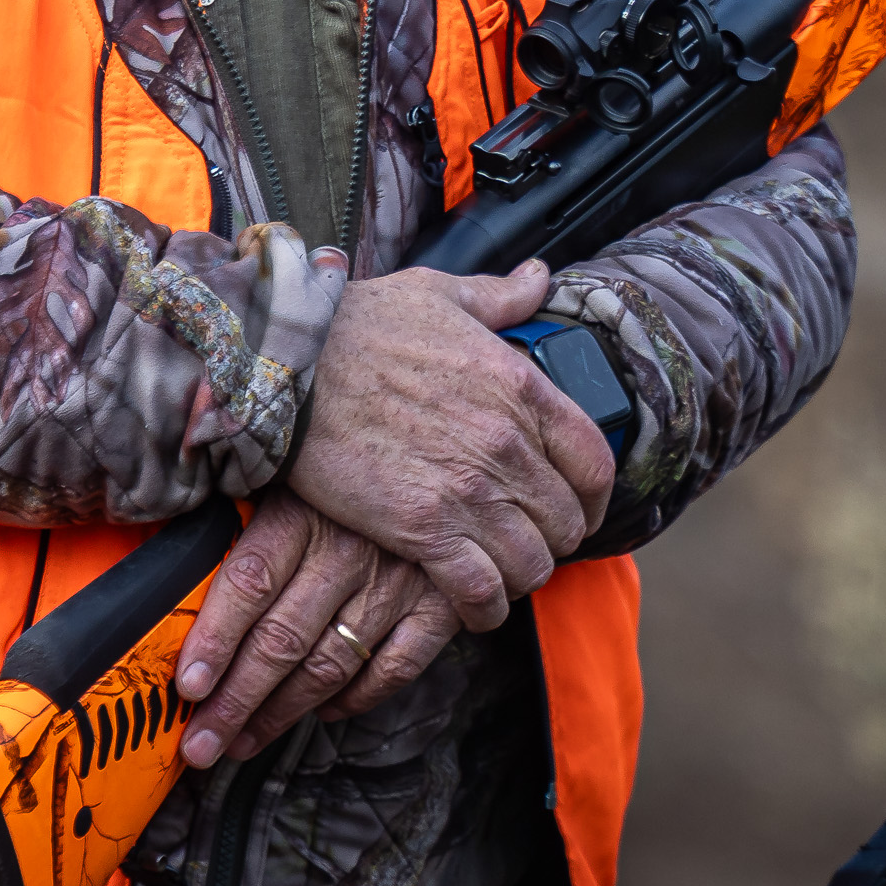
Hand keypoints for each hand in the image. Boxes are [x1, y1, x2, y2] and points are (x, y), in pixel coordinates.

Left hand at [170, 494, 452, 769]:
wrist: (442, 452)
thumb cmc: (344, 466)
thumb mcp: (289, 475)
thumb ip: (240, 518)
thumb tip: (174, 578)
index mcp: (303, 511)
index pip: (248, 584)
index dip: (215, 640)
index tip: (188, 687)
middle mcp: (349, 549)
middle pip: (281, 639)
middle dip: (235, 701)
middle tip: (202, 744)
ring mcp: (398, 581)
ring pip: (330, 665)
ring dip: (282, 712)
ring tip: (243, 741)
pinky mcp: (441, 605)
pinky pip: (394, 670)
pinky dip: (356, 699)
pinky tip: (324, 713)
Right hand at [282, 266, 617, 632]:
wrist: (289, 363)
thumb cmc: (357, 324)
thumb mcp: (439, 292)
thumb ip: (501, 295)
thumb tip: (541, 277)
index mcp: (522, 389)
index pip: (596, 465)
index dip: (594, 499)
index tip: (578, 509)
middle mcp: (508, 445)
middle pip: (568, 524)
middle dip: (552, 539)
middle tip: (525, 541)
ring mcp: (469, 491)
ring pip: (533, 565)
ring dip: (519, 576)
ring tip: (497, 573)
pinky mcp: (424, 530)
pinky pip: (481, 593)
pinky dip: (484, 609)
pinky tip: (473, 606)